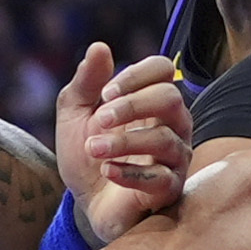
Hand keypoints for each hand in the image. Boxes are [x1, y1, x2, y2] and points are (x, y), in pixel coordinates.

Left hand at [55, 43, 192, 243]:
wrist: (86, 202)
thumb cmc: (87, 154)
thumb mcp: (75, 114)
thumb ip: (86, 82)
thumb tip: (99, 47)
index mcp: (151, 100)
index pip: (163, 70)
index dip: (135, 75)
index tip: (105, 93)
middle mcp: (172, 124)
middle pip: (170, 98)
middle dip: (131, 105)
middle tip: (99, 120)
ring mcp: (175, 158)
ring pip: (164, 139)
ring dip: (123, 143)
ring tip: (93, 149)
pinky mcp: (170, 189)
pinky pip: (161, 178)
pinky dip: (130, 173)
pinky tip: (106, 171)